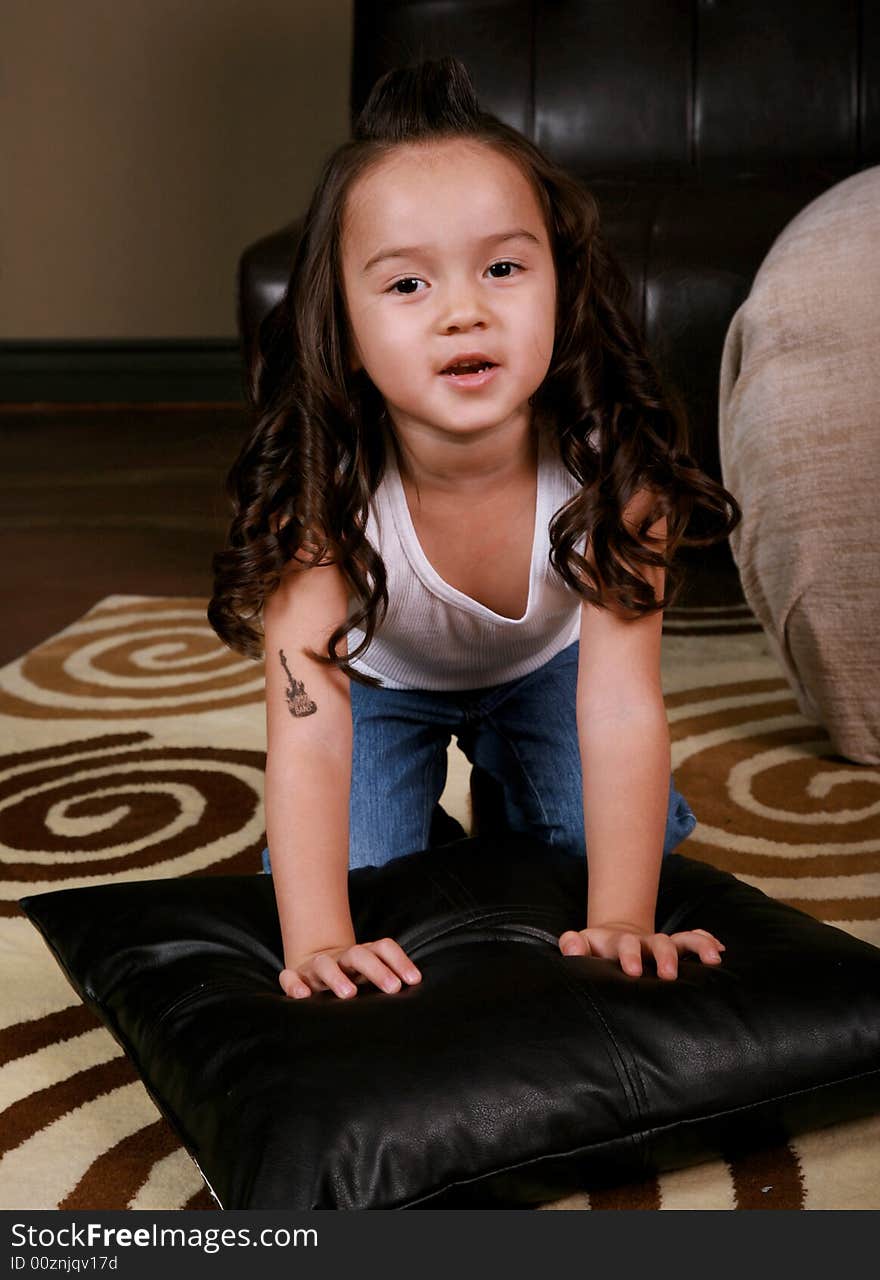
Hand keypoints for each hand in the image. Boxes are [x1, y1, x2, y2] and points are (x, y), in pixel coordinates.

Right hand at [279, 937, 421, 999]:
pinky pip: (290, 977)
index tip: (414, 980)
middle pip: (359, 955)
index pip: (383, 948)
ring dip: (337, 977)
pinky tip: (302, 996)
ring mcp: (317, 966)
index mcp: (363, 955)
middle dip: (376, 970)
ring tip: (349, 994)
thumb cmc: (351, 978)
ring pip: (325, 965)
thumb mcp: (370, 976)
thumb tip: (416, 990)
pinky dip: (293, 984)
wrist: (316, 967)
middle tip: (393, 987)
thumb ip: (388, 980)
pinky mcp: (296, 977)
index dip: (400, 961)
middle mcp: (341, 958)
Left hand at [558, 922, 724, 979]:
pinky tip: (719, 952)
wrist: (610, 940)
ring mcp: (659, 945)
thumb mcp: (582, 948)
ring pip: (681, 940)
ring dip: (696, 946)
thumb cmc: (594, 953)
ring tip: (712, 958)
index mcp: (618, 943)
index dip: (629, 955)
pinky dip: (706, 943)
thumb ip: (574, 946)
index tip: (634, 971)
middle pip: (657, 942)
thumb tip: (569, 944)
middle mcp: (642, 942)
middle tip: (669, 973)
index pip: (624, 945)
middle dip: (665, 956)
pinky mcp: (673, 948)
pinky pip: (692, 941)